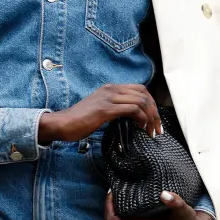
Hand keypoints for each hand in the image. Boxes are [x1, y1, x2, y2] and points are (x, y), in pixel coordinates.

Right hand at [38, 83, 160, 143]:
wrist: (62, 123)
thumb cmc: (80, 120)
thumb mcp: (101, 109)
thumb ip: (115, 108)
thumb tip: (132, 117)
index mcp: (111, 88)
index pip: (140, 89)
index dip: (151, 104)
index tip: (154, 120)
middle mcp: (111, 89)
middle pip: (144, 94)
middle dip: (155, 111)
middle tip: (156, 128)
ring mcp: (108, 98)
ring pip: (141, 101)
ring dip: (150, 117)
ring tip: (150, 131)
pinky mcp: (105, 109)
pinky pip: (132, 109)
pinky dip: (141, 118)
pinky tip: (139, 127)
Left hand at [104, 190, 212, 219]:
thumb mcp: (184, 211)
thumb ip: (175, 202)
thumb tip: (164, 194)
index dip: (108, 206)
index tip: (112, 192)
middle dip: (110, 206)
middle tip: (115, 189)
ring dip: (116, 209)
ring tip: (120, 192)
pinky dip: (123, 213)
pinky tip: (130, 200)